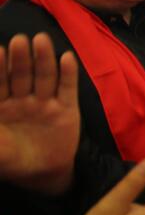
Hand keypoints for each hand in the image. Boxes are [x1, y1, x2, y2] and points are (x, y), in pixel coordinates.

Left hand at [0, 34, 78, 194]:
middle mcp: (23, 100)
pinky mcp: (67, 109)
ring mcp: (46, 103)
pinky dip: (68, 74)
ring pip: (44, 77)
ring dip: (43, 59)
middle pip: (22, 76)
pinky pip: (68, 89)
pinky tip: (66, 58)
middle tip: (19, 40)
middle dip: (20, 59)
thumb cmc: (12, 161)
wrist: (44, 175)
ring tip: (41, 40)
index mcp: (2, 106)